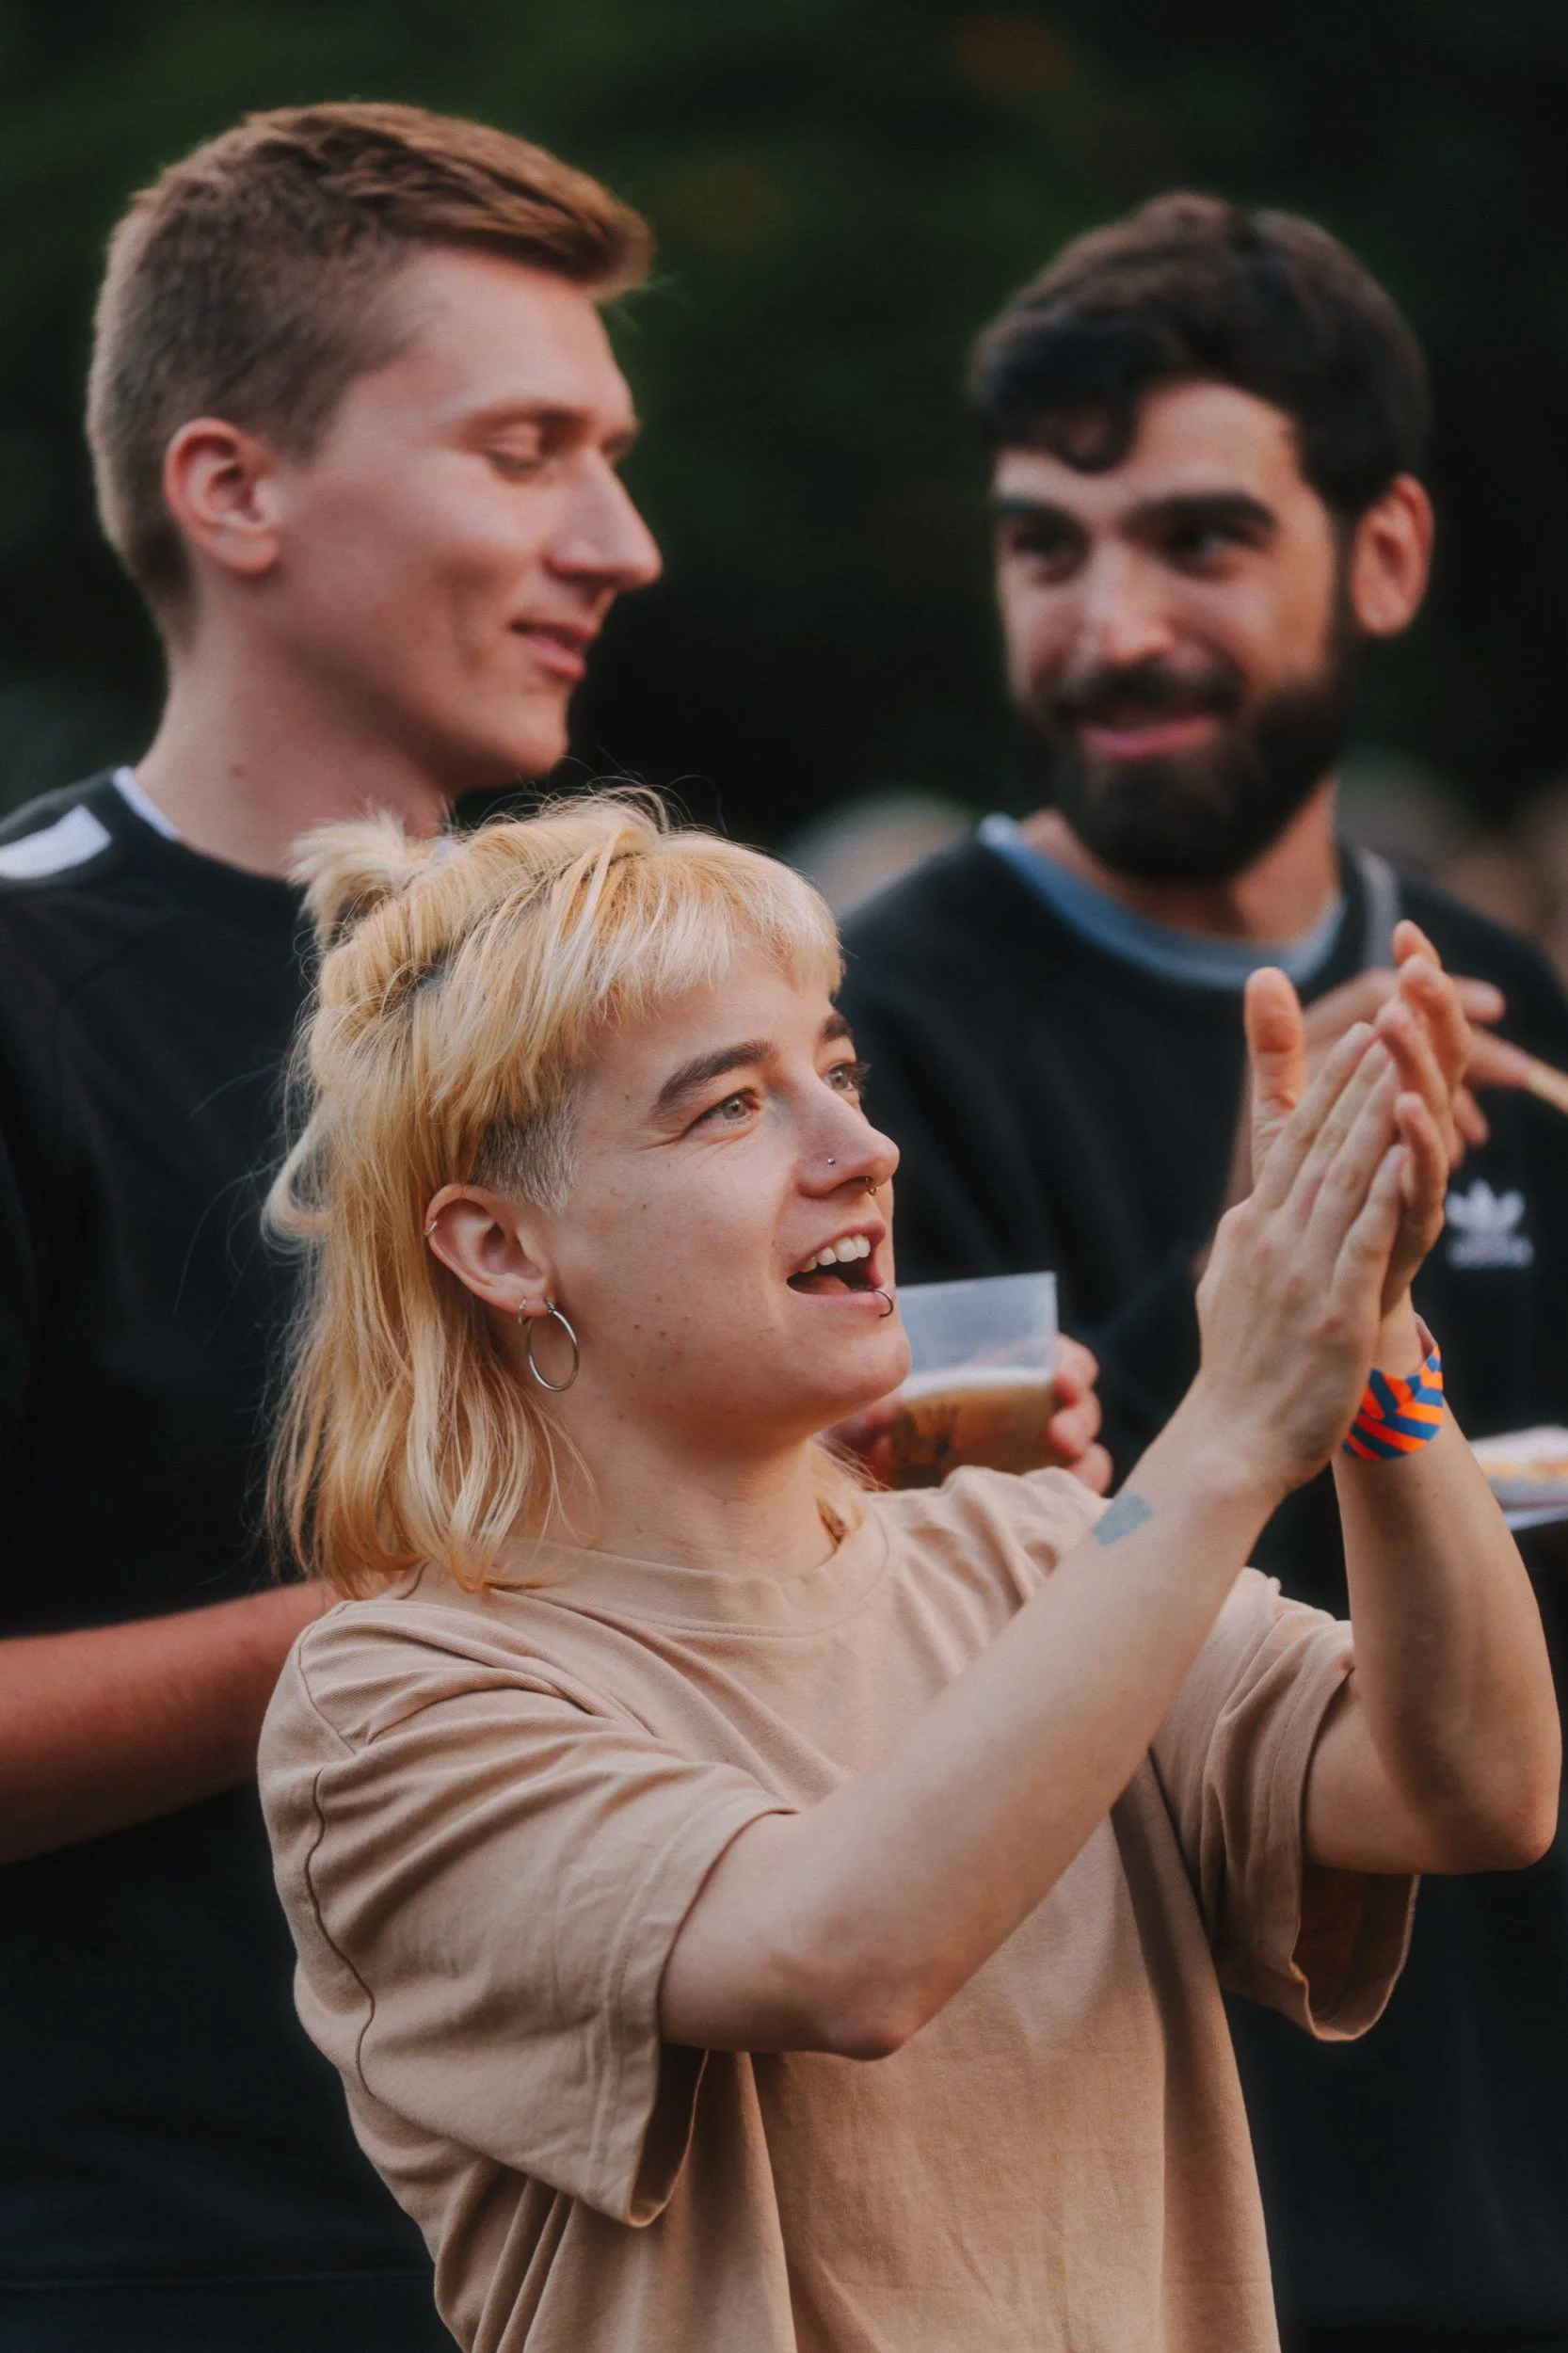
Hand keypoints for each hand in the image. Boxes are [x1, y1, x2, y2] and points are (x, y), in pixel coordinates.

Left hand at [826, 1333, 1112, 1493]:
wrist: (847, 1500)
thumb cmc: (859, 1440)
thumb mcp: (856, 1416)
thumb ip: (871, 1409)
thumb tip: (887, 1418)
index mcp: (998, 1378)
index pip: (1056, 1360)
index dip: (1068, 1365)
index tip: (1059, 1379)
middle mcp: (1023, 1419)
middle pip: (1079, 1410)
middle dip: (1079, 1417)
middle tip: (1059, 1434)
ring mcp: (1031, 1465)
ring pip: (1083, 1459)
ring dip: (1084, 1464)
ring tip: (1065, 1475)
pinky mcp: (1026, 1509)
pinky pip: (1066, 1507)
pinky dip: (1074, 1507)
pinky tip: (1062, 1512)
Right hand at [1192, 1022, 1432, 1495]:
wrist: (1229, 1444)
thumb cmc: (1237, 1375)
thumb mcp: (1229, 1288)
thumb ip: (1246, 1243)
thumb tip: (1248, 1215)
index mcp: (1250, 1229)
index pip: (1288, 1142)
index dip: (1326, 1085)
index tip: (1356, 1036)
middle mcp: (1270, 1239)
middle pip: (1317, 1143)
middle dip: (1354, 1078)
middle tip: (1385, 1018)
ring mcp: (1300, 1273)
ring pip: (1342, 1176)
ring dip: (1372, 1114)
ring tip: (1399, 1062)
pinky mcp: (1333, 1310)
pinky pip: (1362, 1238)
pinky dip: (1381, 1190)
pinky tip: (1401, 1150)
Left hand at [1247, 930, 1459, 1311]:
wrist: (1316, 1305)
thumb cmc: (1311, 1205)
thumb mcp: (1287, 1117)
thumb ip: (1280, 1050)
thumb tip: (1262, 972)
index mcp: (1394, 1101)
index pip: (1414, 1025)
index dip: (1417, 979)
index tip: (1406, 930)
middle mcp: (1417, 1133)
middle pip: (1437, 1058)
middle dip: (1431, 1010)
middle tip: (1417, 967)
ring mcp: (1418, 1178)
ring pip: (1433, 1112)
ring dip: (1419, 1065)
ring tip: (1401, 1022)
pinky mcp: (1412, 1225)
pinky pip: (1425, 1177)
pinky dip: (1419, 1141)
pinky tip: (1406, 1105)